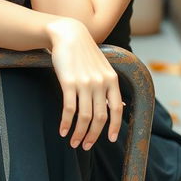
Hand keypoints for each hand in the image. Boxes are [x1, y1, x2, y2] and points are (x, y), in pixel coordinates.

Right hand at [46, 18, 123, 150]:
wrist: (69, 34)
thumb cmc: (85, 52)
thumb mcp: (103, 66)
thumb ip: (109, 86)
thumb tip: (118, 107)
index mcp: (111, 79)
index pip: (117, 109)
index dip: (114, 127)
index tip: (110, 139)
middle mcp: (100, 82)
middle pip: (100, 117)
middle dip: (93, 136)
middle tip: (85, 145)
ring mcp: (85, 82)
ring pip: (84, 117)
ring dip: (78, 133)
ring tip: (73, 142)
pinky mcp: (69, 82)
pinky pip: (69, 109)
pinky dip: (66, 123)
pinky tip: (62, 130)